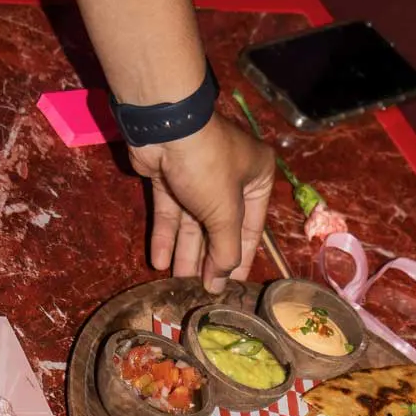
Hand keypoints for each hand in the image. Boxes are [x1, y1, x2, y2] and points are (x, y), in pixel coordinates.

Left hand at [131, 113, 275, 288]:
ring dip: (185, 252)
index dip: (238, 259)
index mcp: (256, 178)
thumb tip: (222, 280)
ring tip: (176, 282)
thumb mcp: (225, 212)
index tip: (228, 286)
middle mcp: (230, 177)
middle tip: (199, 289)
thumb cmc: (209, 168)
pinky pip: (170, 212)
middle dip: (207, 258)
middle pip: (219, 227)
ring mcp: (197, 177)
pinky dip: (165, 235)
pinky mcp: (169, 177)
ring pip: (192, 222)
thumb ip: (226, 249)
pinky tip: (158, 262)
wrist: (165, 127)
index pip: (250, 228)